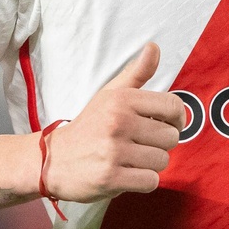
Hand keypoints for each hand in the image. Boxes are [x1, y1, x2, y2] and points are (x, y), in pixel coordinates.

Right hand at [44, 42, 188, 202]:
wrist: (52, 160)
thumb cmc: (89, 127)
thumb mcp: (109, 95)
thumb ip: (136, 73)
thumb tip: (154, 47)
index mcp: (122, 99)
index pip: (173, 106)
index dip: (177, 119)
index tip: (166, 126)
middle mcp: (118, 122)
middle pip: (171, 137)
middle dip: (160, 145)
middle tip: (141, 145)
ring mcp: (113, 151)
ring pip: (162, 161)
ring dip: (151, 164)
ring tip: (131, 159)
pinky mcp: (110, 178)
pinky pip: (151, 181)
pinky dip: (143, 181)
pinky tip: (128, 174)